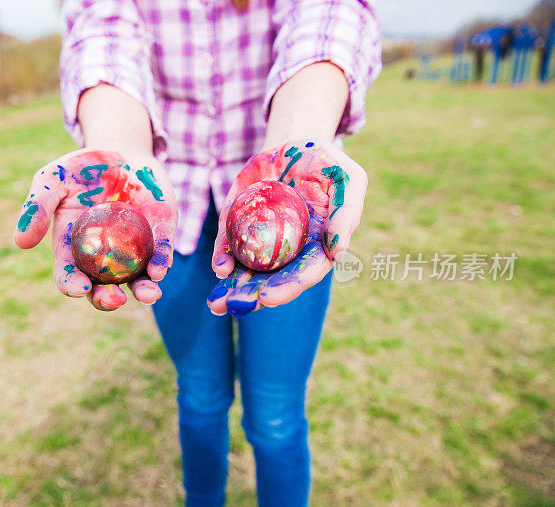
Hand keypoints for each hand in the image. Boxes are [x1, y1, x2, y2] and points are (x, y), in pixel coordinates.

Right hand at [13, 149, 176, 310]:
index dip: (73, 285)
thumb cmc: (80, 169)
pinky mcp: (160, 234)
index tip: (79, 287)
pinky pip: (162, 252)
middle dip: (108, 299)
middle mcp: (105, 257)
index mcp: (74, 249)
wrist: (120, 151)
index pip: (71, 274)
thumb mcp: (51, 180)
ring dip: (143, 291)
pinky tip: (159, 270)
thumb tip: (20, 242)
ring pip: (139, 279)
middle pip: (104, 287)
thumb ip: (36, 207)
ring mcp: (135, 249)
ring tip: (148, 294)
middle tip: (114, 299)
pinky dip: (161, 262)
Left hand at [207, 139, 366, 315]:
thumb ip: (346, 214)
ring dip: (232, 288)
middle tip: (236, 305)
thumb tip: (337, 252)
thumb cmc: (327, 163)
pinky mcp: (240, 227)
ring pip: (247, 271)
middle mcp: (290, 252)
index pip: (303, 274)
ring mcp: (263, 242)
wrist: (293, 144)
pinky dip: (222, 258)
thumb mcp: (347, 180)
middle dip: (253, 296)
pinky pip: (229, 246)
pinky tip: (219, 267)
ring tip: (217, 304)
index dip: (287, 287)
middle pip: (271, 280)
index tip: (267, 296)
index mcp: (318, 248)